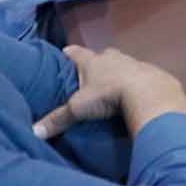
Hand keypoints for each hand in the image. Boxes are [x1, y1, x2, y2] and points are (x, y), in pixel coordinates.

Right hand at [32, 44, 185, 138]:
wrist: (149, 93)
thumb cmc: (108, 95)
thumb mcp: (79, 108)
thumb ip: (58, 119)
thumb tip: (34, 132)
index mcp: (92, 61)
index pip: (76, 53)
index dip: (69, 54)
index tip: (64, 53)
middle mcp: (113, 57)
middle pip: (101, 56)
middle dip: (96, 63)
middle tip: (89, 74)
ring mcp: (134, 62)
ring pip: (122, 64)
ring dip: (117, 71)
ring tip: (112, 85)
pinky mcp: (151, 73)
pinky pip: (140, 75)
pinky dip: (135, 82)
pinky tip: (135, 92)